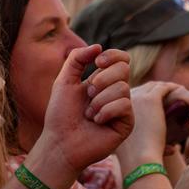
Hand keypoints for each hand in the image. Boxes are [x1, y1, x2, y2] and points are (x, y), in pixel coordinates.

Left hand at [38, 45, 133, 174]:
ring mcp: (123, 108)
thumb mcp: (64, 80)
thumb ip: (77, 59)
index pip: (121, 60)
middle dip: (102, 79)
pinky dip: (106, 111)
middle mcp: (115, 93)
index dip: (113, 56)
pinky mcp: (127, 123)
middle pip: (124, 69)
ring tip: (88, 114)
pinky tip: (96, 121)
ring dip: (99, 100)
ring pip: (123, 88)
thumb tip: (99, 46)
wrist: (61, 142)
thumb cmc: (60, 114)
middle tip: (88, 94)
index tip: (98, 62)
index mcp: (103, 81)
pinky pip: (125, 105)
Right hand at [122, 82, 188, 165]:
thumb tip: (169, 146)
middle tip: (173, 93)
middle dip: (159, 89)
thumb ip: (144, 138)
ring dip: (168, 88)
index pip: (135, 95)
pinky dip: (175, 89)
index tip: (161, 100)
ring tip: (180, 92)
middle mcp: (124, 100)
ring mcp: (136, 97)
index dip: (148, 95)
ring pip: (156, 86)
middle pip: (145, 88)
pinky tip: (183, 93)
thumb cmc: (136, 155)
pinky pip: (165, 88)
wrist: (138, 157)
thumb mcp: (136, 142)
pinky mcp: (150, 99)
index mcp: (116, 108)